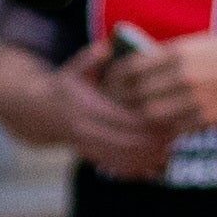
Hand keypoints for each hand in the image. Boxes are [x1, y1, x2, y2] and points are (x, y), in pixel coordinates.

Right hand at [21, 51, 177, 179]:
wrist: (40, 113)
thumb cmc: (64, 86)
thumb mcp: (74, 68)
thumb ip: (91, 58)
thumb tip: (105, 47)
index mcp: (85, 107)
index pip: (121, 118)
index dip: (146, 120)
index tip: (167, 115)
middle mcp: (85, 129)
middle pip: (126, 141)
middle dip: (152, 141)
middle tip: (176, 135)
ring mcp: (87, 146)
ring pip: (122, 158)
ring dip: (147, 157)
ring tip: (171, 150)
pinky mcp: (90, 157)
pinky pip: (116, 167)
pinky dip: (136, 169)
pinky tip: (155, 166)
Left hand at [106, 31, 216, 139]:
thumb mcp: (198, 42)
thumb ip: (169, 54)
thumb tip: (140, 65)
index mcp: (181, 52)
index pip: (134, 68)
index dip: (116, 76)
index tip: (109, 79)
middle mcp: (185, 76)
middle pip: (137, 94)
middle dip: (120, 99)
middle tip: (111, 101)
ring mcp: (195, 100)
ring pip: (151, 115)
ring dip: (136, 116)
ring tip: (129, 114)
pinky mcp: (205, 119)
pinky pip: (172, 127)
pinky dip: (159, 127)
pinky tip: (153, 125)